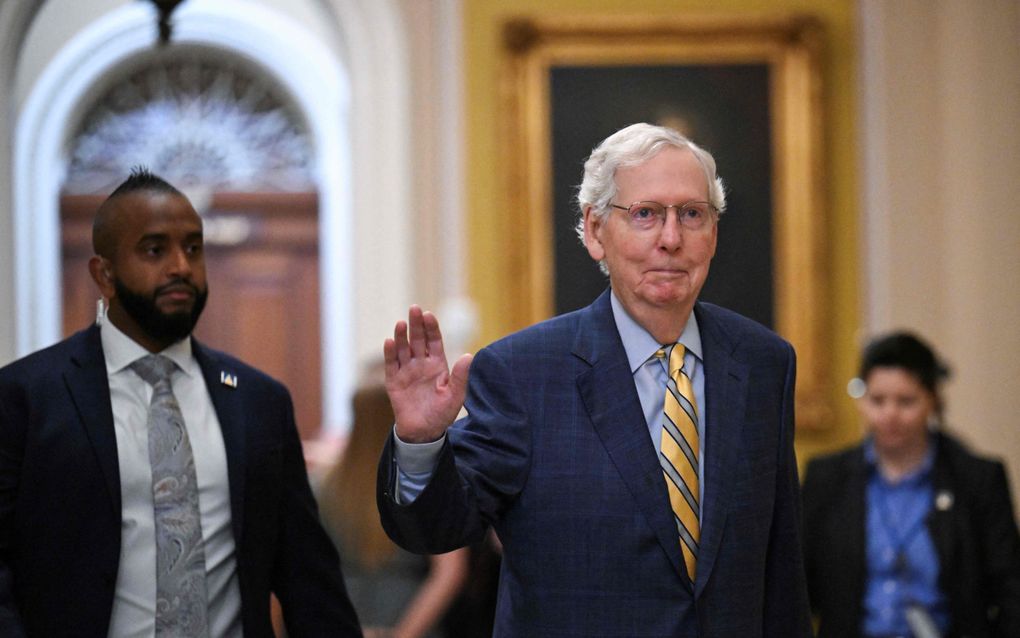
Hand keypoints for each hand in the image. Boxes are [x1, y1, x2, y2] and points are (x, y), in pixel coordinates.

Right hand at [384, 305, 472, 442]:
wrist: (424, 432)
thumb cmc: (442, 414)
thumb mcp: (455, 395)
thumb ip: (460, 376)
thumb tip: (469, 355)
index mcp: (437, 364)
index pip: (434, 341)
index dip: (431, 328)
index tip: (429, 315)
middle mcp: (421, 364)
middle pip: (418, 340)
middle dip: (416, 324)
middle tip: (414, 308)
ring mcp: (407, 371)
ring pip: (403, 349)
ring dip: (402, 336)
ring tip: (401, 323)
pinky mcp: (394, 381)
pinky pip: (391, 364)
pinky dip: (390, 353)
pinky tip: (390, 341)